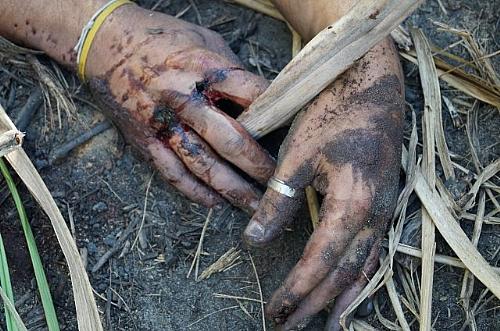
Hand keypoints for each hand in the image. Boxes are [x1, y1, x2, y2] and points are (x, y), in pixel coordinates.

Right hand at [85, 5, 273, 212]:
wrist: (103, 42)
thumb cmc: (160, 38)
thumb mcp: (204, 41)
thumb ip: (232, 71)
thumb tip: (261, 101)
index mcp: (204, 69)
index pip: (252, 97)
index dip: (277, 116)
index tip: (295, 135)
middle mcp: (184, 99)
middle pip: (230, 140)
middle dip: (258, 165)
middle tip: (280, 182)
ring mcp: (162, 123)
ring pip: (203, 165)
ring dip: (232, 189)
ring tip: (255, 206)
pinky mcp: (144, 140)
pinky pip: (172, 173)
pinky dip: (195, 192)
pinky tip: (215, 203)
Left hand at [244, 38, 403, 329]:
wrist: (370, 86)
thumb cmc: (332, 115)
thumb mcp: (297, 157)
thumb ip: (277, 201)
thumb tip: (253, 241)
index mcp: (352, 202)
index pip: (321, 260)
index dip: (298, 289)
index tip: (276, 310)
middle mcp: (375, 214)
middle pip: (344, 273)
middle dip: (315, 303)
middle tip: (289, 327)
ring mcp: (384, 211)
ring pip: (363, 268)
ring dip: (340, 298)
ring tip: (324, 324)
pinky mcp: (383, 204)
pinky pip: (374, 253)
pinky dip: (360, 278)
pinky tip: (349, 290)